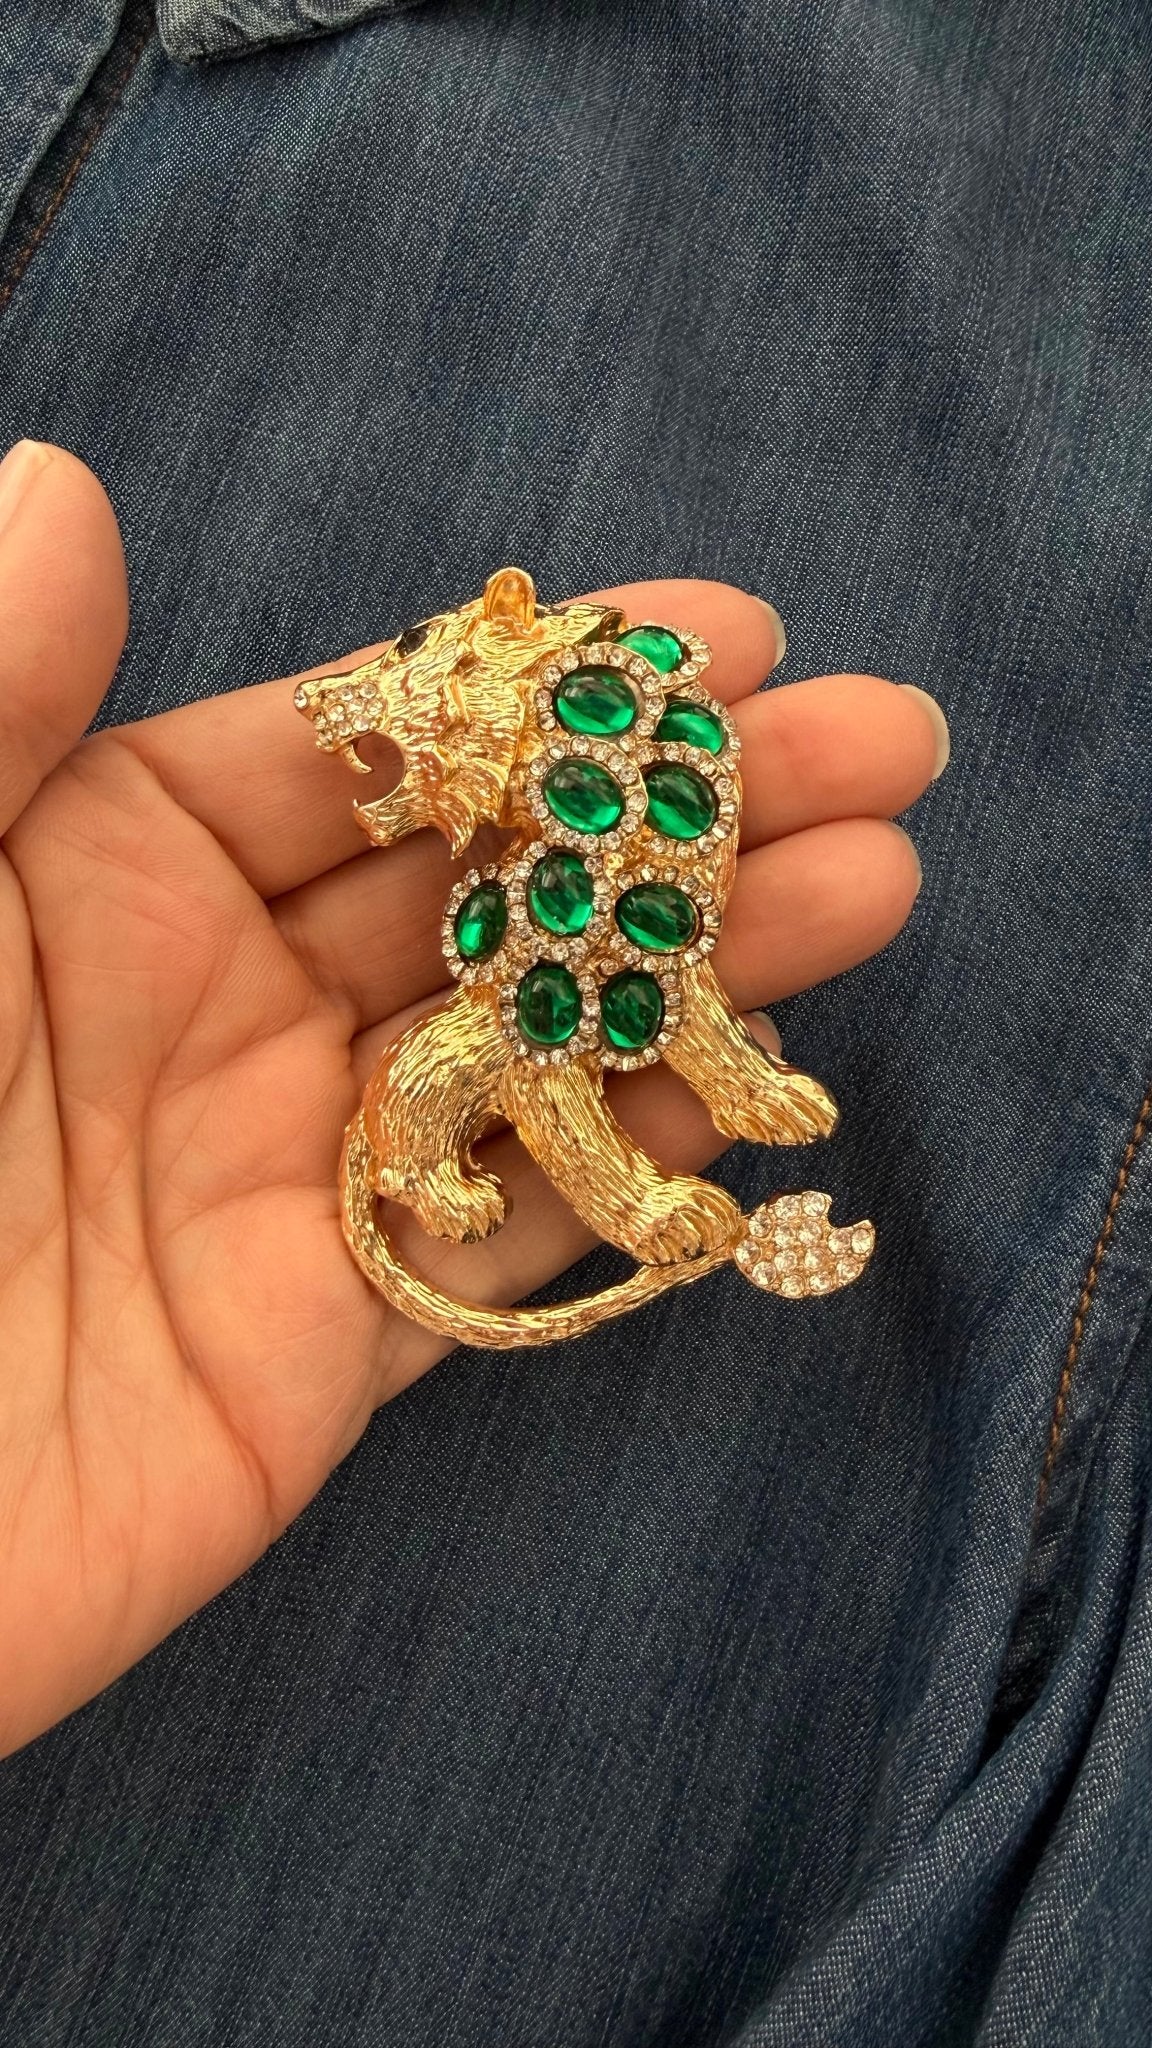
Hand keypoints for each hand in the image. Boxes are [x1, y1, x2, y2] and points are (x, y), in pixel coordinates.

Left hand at [0, 441, 943, 1753]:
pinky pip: (500, 1239)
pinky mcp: (310, 1355)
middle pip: (479, 884)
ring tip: (872, 880)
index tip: (720, 632)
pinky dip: (631, 1162)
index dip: (539, 689)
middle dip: (674, 811)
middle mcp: (200, 1006)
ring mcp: (270, 1179)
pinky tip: (762, 1081)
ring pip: (521, 1046)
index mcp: (84, 863)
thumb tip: (70, 491)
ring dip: (696, 966)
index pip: (356, 747)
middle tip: (874, 738)